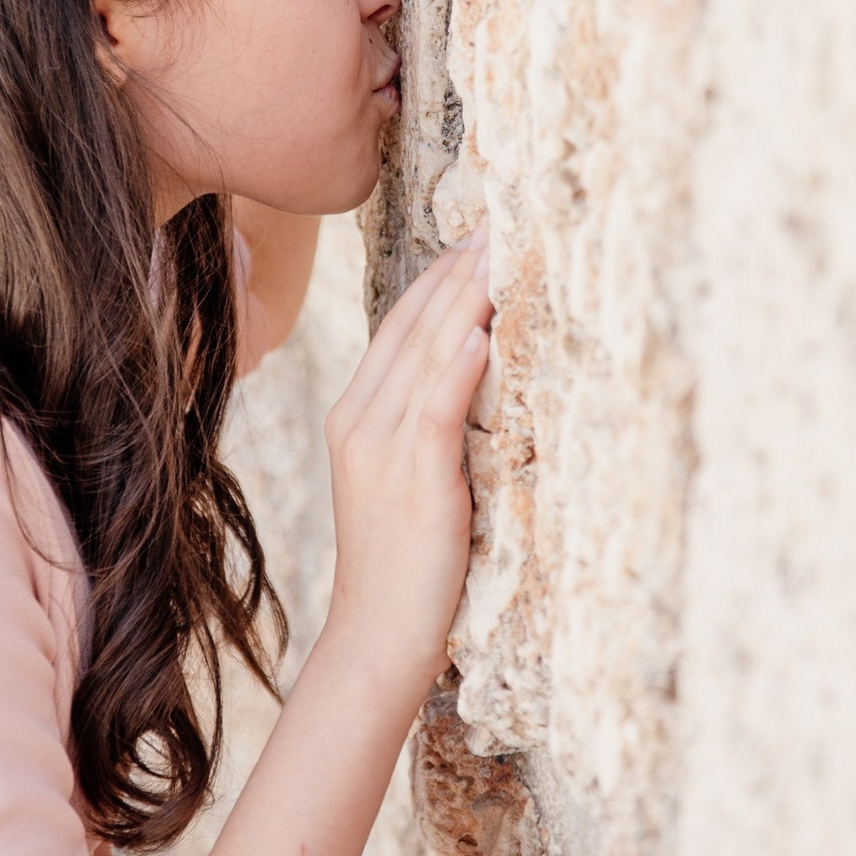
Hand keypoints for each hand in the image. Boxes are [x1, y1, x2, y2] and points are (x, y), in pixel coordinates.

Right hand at [321, 233, 491, 709]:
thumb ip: (428, 425)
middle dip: (457, 270)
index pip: (398, 326)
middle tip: (500, 219)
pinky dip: (458, 366)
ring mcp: (382, 449)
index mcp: (355, 416)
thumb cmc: (404, 566)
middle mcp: (360, 421)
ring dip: (466, 299)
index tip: (477, 234)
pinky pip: (435, 409)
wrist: (377, 637)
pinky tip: (483, 331)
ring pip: (426, 354)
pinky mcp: (413, 480)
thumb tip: (474, 372)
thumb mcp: (407, 480)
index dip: (438, 277)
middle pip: (412, 326)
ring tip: (500, 251)